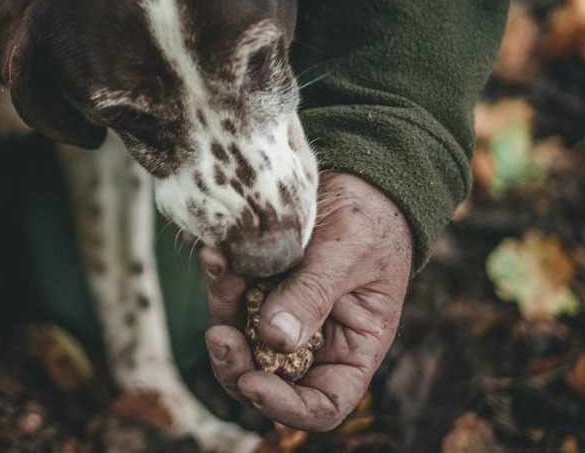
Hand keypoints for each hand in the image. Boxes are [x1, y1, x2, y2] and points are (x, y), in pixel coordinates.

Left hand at [200, 172, 412, 430]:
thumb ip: (312, 295)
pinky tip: (212, 250)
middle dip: (235, 364)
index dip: (285, 407)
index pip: (321, 405)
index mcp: (351, 351)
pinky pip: (229, 295)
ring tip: (217, 263)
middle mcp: (312, 342)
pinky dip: (219, 276)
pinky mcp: (256, 288)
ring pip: (238, 336)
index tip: (253, 383)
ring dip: (221, 306)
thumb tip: (273, 340)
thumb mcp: (349, 255)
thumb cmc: (371, 220)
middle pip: (265, 379)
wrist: (358, 177)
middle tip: (217, 335)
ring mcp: (280, 316)